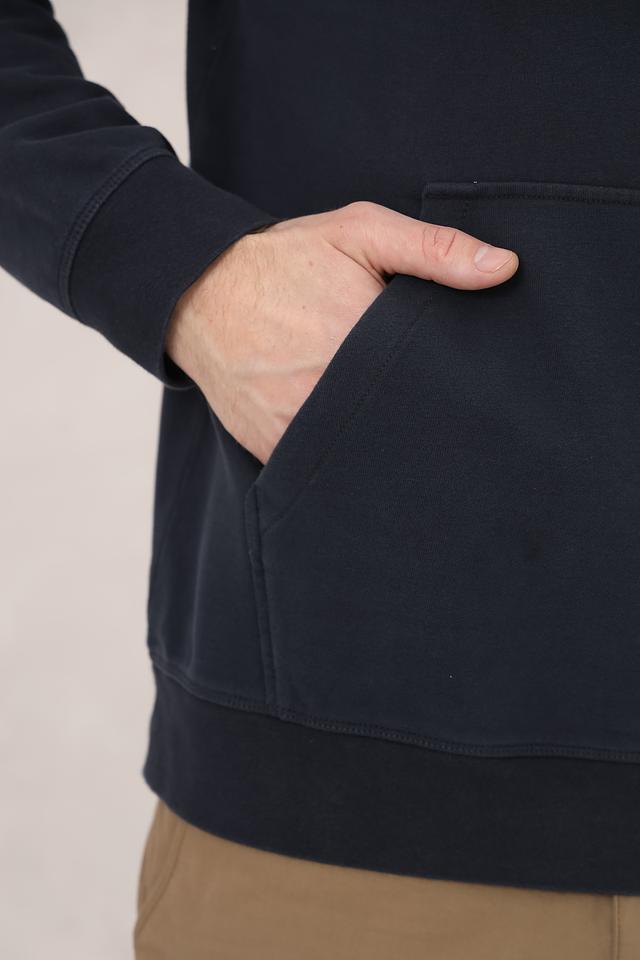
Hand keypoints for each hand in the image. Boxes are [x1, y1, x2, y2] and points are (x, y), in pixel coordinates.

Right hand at [165, 202, 518, 464]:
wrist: (199, 293)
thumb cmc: (285, 260)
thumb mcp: (360, 232)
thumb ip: (434, 249)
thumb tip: (505, 269)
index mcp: (361, 337)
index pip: (431, 378)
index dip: (452, 382)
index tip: (468, 383)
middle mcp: (329, 389)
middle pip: (401, 420)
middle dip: (419, 414)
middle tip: (438, 408)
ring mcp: (297, 426)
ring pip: (364, 450)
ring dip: (382, 439)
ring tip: (397, 422)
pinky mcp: (274, 449)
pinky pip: (323, 465)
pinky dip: (342, 456)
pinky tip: (355, 435)